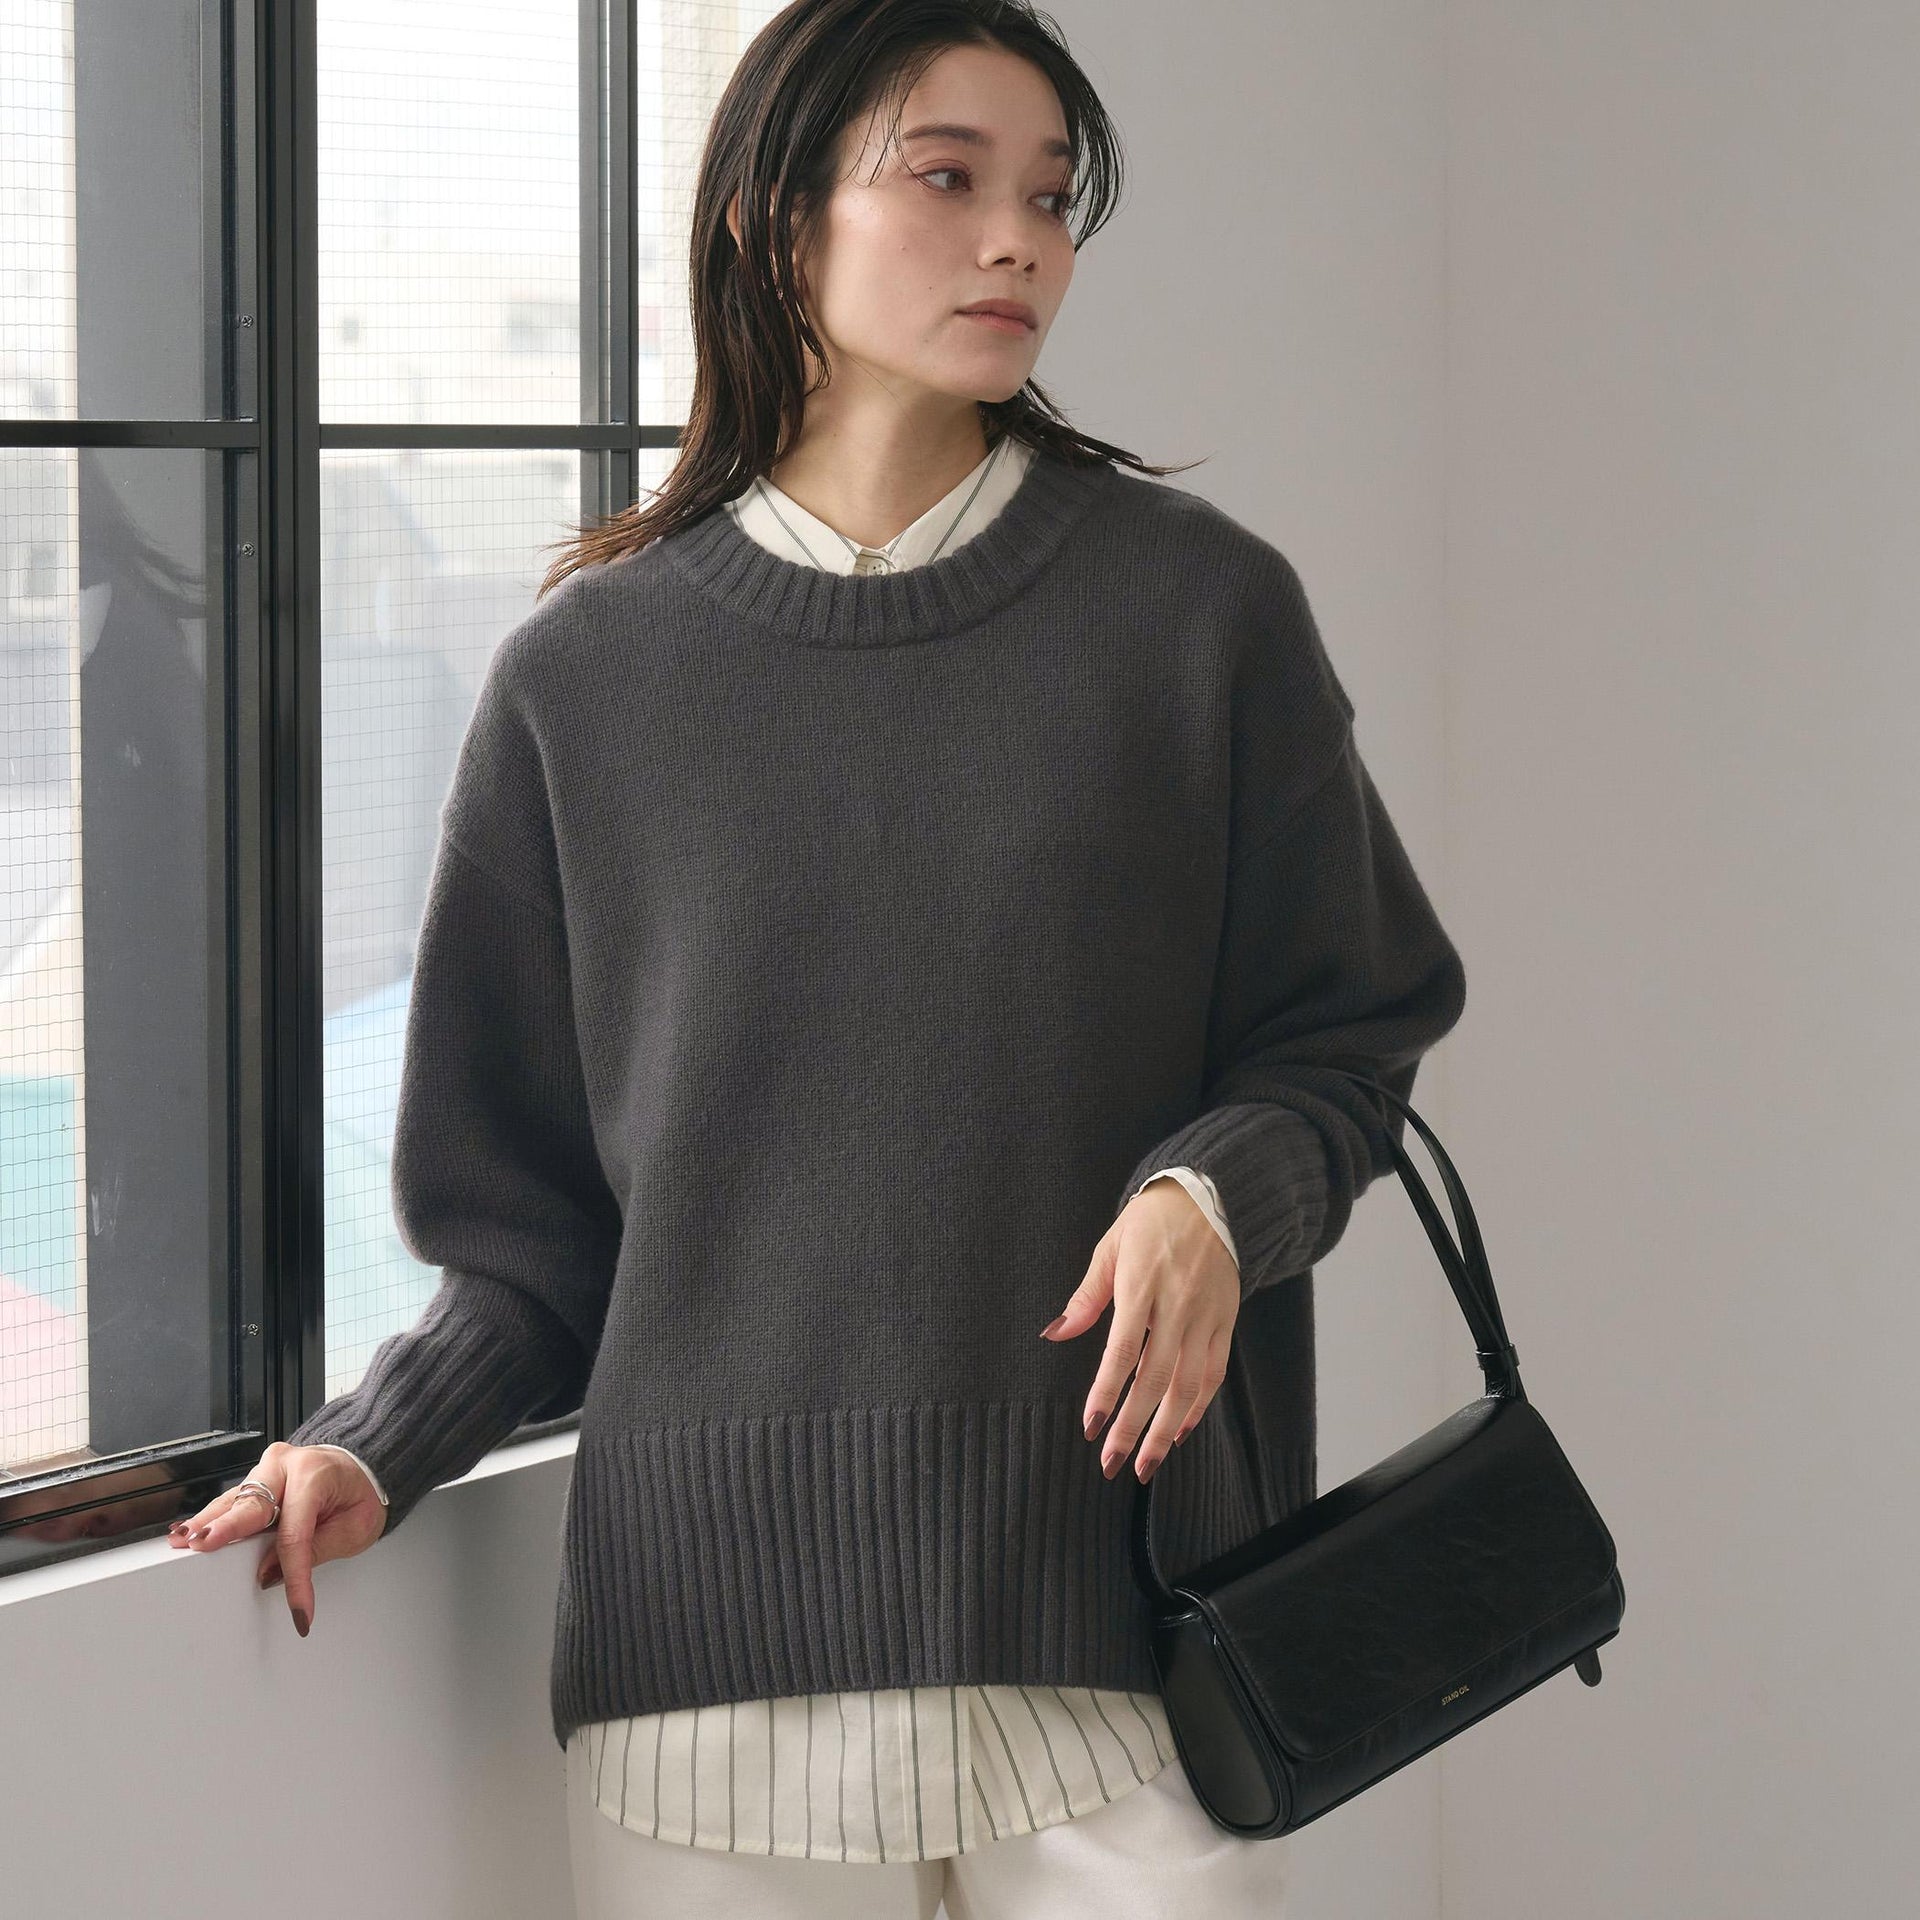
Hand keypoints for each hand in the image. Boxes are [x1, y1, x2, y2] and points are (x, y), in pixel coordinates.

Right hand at [167, 1442, 387, 1636]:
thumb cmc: (359, 1496)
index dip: (294, 1576)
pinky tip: (189, 1532)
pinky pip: (233, 1501)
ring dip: (208, 1524)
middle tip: (201, 1546)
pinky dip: (212, 1519)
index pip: (295, 1533)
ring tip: (183, 1541)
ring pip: (234, 1501)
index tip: (298, 1610)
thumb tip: (270, 1573)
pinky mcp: (257, 1478)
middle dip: (225, 1528)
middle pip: (252, 1505)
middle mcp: (287, 1465)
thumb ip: (315, 1550)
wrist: (362, 1468)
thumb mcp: (354, 1528)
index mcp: (316, 1474)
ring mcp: (269, 1469)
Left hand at [1041, 1179, 1239, 1484]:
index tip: (1091, 1427)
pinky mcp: (1227, 1320)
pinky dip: (1198, 1406)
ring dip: (1166, 1430)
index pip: (1123, 1350)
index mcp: (1141, 1285)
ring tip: (1146, 1464)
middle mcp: (1177, 1305)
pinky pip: (1214, 1372)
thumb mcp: (1110, 1247)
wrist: (1210, 1196)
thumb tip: (1055, 1334)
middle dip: (1133, 1427)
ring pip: (1188, 1385)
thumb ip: (1087, 1296)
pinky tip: (1179, 1432)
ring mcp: (1206, 1315)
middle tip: (1112, 1463)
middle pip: (1155, 1378)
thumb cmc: (1151, 1221)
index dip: (1107, 1392)